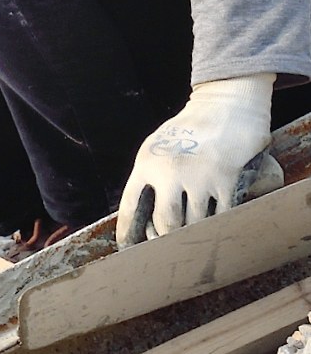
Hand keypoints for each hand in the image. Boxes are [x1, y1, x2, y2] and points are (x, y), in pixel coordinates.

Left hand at [118, 75, 273, 244]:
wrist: (225, 104)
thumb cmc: (189, 127)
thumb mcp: (157, 146)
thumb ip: (149, 175)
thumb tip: (141, 212)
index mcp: (145, 163)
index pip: (129, 207)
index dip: (128, 233)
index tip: (128, 249)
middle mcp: (169, 171)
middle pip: (164, 223)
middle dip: (165, 240)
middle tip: (167, 247)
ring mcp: (199, 176)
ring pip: (193, 222)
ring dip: (193, 234)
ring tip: (191, 240)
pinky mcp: (226, 179)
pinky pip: (220, 214)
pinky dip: (217, 224)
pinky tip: (215, 228)